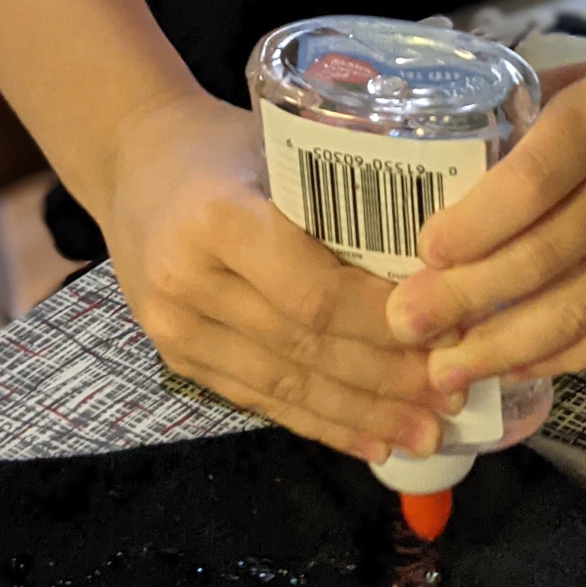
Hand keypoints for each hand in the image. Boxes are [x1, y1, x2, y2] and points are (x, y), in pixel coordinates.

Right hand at [92, 86, 460, 461]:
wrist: (132, 158)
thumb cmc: (224, 144)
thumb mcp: (282, 144)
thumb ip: (344, 198)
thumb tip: (440, 258)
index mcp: (218, 216)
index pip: (314, 291)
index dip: (383, 324)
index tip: (447, 333)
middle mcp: (188, 280)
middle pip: (305, 347)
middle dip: (386, 380)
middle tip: (453, 395)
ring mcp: (175, 328)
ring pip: (284, 385)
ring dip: (361, 416)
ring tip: (426, 432)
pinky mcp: (176, 358)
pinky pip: (257, 399)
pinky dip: (319, 423)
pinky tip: (370, 442)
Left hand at [384, 38, 585, 386]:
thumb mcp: (579, 82)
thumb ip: (516, 126)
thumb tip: (425, 185)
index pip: (532, 180)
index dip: (473, 226)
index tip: (423, 253)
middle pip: (547, 255)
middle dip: (467, 300)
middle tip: (408, 324)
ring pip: (582, 308)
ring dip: (505, 346)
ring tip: (448, 367)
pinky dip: (562, 356)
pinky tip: (515, 363)